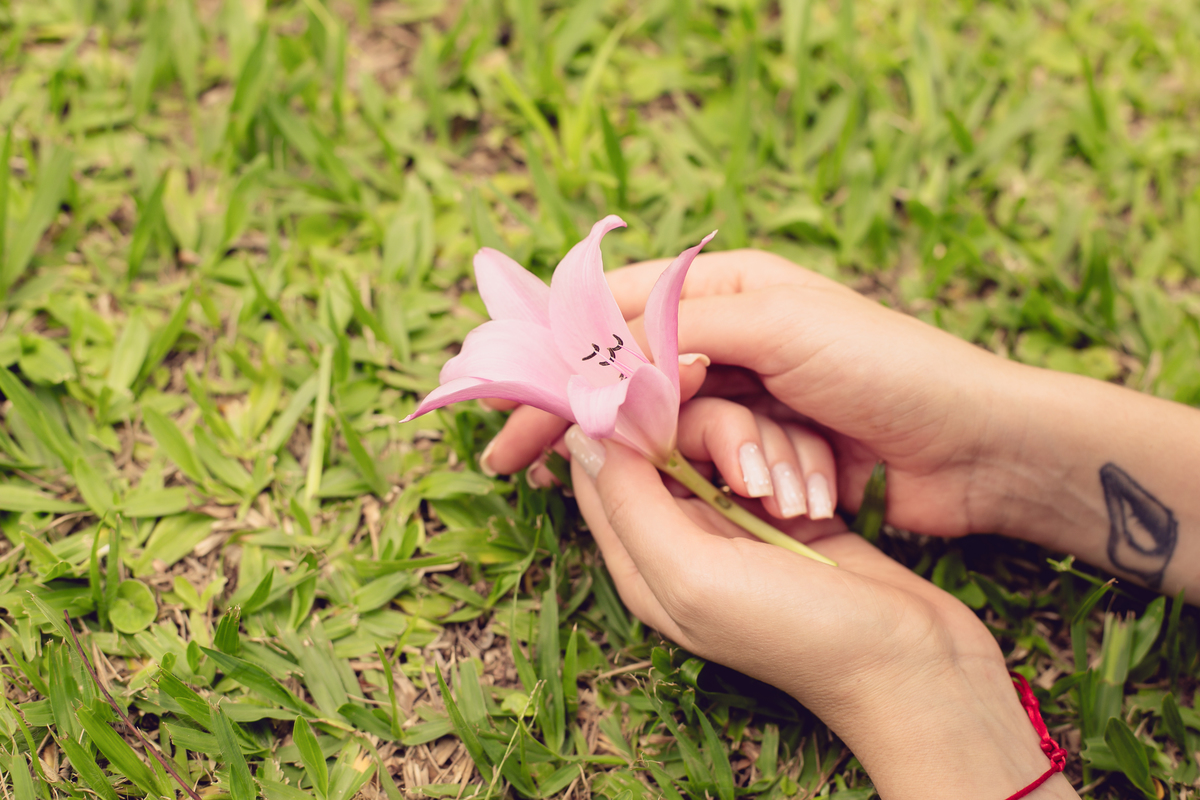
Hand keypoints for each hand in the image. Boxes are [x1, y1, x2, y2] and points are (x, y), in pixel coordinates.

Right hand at [483, 247, 1199, 600]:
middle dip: (565, 414)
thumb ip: (679, 328)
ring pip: (651, 419)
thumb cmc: (886, 368)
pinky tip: (625, 494)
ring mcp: (743, 395)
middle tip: (507, 461)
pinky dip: (662, 473)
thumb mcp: (776, 327)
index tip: (507, 402)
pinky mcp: (761, 448)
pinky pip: (691, 457)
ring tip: (553, 481)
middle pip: (620, 371)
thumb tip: (592, 345)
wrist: (975, 445)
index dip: (555, 356)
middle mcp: (727, 336)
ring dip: (620, 448)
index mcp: (726, 287)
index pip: (615, 312)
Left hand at [565, 427, 1077, 799]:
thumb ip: (631, 505)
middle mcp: (680, 536)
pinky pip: (772, 452)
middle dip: (712, 436)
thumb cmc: (797, 632)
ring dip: (763, 455)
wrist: (913, 666)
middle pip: (669, 440)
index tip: (667, 378)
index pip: (603, 462)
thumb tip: (580, 439)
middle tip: (750, 471)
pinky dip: (793, 462)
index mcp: (641, 557)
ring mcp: (735, 523)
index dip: (625, 413)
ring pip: (724, 439)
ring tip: (793, 505)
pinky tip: (815, 499)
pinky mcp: (785, 511)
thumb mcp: (692, 573)